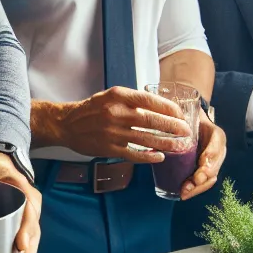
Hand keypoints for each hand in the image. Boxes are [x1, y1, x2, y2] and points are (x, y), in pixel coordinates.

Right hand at [41, 87, 191, 160]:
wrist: (66, 124)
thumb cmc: (92, 109)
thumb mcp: (110, 95)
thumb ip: (132, 100)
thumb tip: (159, 106)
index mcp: (118, 96)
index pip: (150, 100)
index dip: (168, 108)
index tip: (180, 114)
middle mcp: (116, 112)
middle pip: (151, 120)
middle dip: (172, 126)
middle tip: (186, 131)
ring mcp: (112, 132)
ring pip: (145, 138)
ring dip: (165, 143)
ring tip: (179, 145)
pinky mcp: (108, 148)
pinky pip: (133, 153)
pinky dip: (148, 157)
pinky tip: (160, 157)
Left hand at [167, 115, 225, 199]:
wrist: (191, 124)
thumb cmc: (188, 118)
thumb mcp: (187, 116)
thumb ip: (180, 118)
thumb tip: (165, 125)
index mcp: (216, 135)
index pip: (216, 146)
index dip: (210, 157)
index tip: (202, 163)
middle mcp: (217, 151)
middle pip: (215, 167)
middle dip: (202, 178)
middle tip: (190, 185)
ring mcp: (212, 163)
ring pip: (210, 178)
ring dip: (197, 188)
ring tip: (184, 193)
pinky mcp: (204, 170)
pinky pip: (203, 182)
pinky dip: (194, 189)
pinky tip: (183, 193)